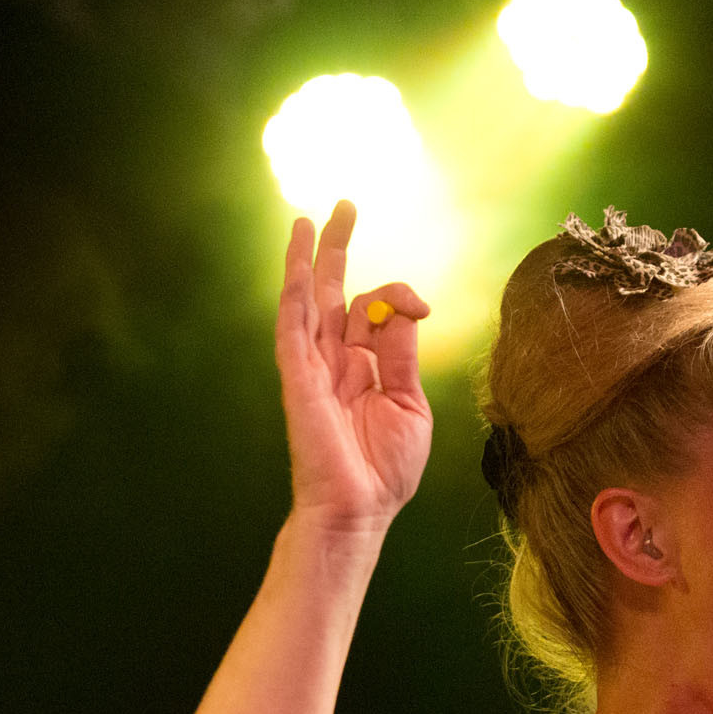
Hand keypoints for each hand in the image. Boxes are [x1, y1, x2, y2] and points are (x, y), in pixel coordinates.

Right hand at [275, 200, 432, 533]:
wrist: (360, 508)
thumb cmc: (384, 468)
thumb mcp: (408, 404)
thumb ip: (402, 355)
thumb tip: (404, 308)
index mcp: (364, 366)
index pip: (376, 310)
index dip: (398, 296)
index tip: (421, 307)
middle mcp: (336, 360)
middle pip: (333, 291)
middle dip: (338, 248)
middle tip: (345, 205)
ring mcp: (314, 367)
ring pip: (306, 301)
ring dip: (307, 259)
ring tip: (309, 219)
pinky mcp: (298, 379)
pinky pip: (291, 330)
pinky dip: (293, 296)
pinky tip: (295, 265)